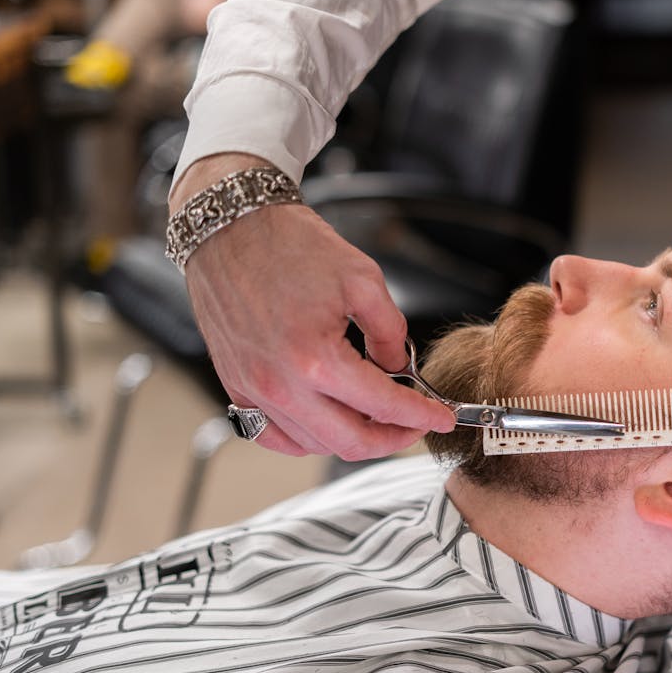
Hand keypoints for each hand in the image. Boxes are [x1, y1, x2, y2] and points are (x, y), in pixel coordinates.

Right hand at [172, 154, 455, 458]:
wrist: (230, 228)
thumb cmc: (290, 246)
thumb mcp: (363, 280)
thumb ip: (390, 332)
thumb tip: (399, 368)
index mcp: (316, 358)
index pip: (383, 405)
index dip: (421, 416)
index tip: (442, 418)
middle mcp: (280, 384)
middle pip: (351, 442)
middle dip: (393, 439)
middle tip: (414, 424)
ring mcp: (253, 390)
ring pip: (315, 444)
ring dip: (353, 438)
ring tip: (375, 416)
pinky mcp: (235, 387)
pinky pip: (274, 437)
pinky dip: (308, 438)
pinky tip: (330, 420)